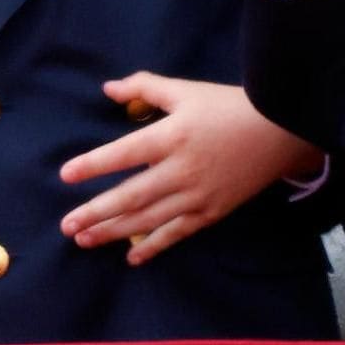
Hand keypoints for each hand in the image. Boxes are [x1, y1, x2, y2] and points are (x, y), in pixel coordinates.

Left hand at [59, 72, 323, 264]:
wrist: (278, 131)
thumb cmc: (228, 106)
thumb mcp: (186, 90)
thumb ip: (146, 88)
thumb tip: (109, 89)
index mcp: (172, 136)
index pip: (124, 153)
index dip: (94, 164)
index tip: (66, 175)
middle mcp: (181, 170)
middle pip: (130, 196)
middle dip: (95, 212)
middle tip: (67, 225)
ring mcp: (196, 196)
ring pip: (148, 220)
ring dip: (113, 232)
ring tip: (85, 240)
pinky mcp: (211, 212)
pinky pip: (176, 234)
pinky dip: (153, 247)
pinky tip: (131, 257)